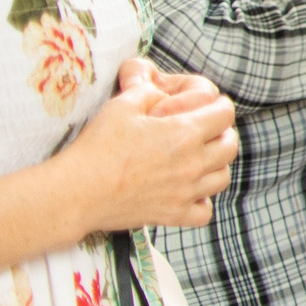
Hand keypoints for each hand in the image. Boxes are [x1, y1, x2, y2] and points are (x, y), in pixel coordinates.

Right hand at [65, 58, 238, 231]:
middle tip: (206, 131)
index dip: (218, 105)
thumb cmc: (98, 146)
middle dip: (222, 133)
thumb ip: (150, 91)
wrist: (76, 192)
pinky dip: (202, 201)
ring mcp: (185, 192)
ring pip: (222, 177)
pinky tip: (188, 191)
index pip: (225, 114)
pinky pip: (205, 211)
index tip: (209, 106)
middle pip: (230, 146)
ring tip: (198, 159)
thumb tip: (162, 89)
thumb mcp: (123, 104)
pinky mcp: (172, 215)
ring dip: (216, 165)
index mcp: (185, 133)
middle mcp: (193, 164)